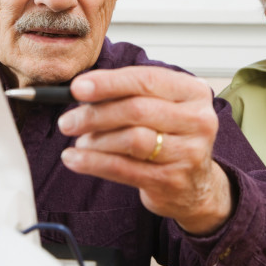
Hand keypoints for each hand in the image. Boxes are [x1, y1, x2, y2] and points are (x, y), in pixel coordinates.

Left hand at [57, 66, 231, 234]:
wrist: (195, 186)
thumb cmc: (170, 137)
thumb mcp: (159, 107)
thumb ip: (127, 94)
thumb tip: (81, 90)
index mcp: (193, 92)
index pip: (146, 80)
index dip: (108, 83)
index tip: (77, 88)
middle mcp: (198, 120)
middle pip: (137, 110)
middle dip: (96, 114)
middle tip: (68, 121)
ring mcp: (189, 152)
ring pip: (131, 140)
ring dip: (95, 141)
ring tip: (79, 142)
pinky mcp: (172, 180)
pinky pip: (124, 169)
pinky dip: (93, 163)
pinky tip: (75, 160)